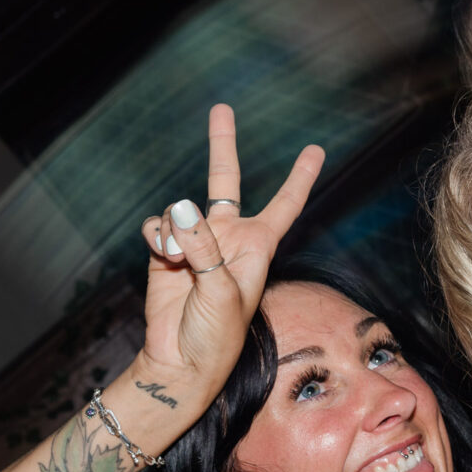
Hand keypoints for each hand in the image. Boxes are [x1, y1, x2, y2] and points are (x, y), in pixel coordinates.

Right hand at [138, 105, 323, 404]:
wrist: (180, 362)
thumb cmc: (216, 336)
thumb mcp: (221, 292)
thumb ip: (203, 246)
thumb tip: (180, 206)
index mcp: (257, 246)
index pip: (285, 203)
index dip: (300, 176)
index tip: (315, 149)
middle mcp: (228, 237)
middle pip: (225, 180)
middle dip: (222, 145)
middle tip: (221, 108)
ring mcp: (195, 242)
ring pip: (179, 208)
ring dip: (174, 228)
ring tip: (178, 262)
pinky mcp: (165, 252)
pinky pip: (157, 227)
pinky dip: (156, 237)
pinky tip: (163, 257)